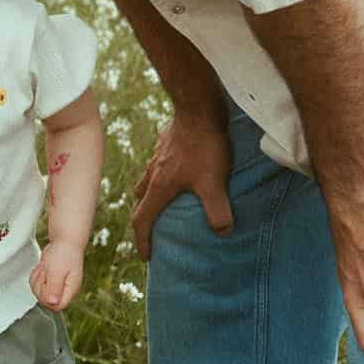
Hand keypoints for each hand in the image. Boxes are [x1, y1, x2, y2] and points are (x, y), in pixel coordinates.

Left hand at [29, 240, 84, 310]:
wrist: (64, 241)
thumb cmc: (64, 253)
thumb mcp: (57, 271)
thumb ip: (54, 288)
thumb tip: (52, 303)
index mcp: (71, 290)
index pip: (58, 306)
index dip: (47, 297)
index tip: (46, 283)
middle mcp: (64, 290)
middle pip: (46, 301)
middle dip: (40, 285)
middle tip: (44, 273)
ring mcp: (57, 287)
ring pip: (40, 293)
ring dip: (37, 280)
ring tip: (45, 268)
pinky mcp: (51, 282)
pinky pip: (37, 286)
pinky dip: (36, 276)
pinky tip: (42, 268)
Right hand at [131, 116, 233, 259]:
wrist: (198, 108)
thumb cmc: (204, 147)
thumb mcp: (213, 183)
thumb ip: (217, 211)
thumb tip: (223, 232)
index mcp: (159, 187)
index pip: (142, 219)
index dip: (142, 240)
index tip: (146, 256)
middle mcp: (153, 172)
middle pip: (141, 198)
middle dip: (145, 214)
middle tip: (155, 225)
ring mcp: (158, 154)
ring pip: (149, 177)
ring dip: (153, 190)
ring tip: (168, 196)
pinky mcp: (166, 139)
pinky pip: (160, 160)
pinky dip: (164, 169)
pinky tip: (180, 166)